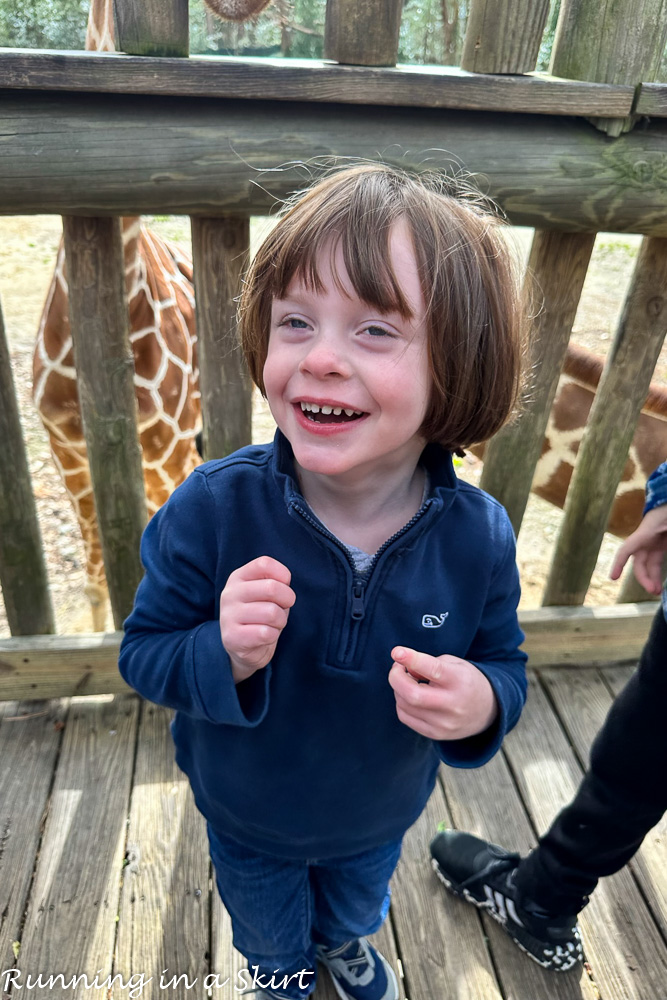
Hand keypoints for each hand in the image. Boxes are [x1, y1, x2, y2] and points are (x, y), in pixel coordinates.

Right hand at [219, 556, 295, 683]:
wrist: (243, 647)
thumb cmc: (260, 614)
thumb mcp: (266, 593)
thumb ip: (275, 582)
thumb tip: (284, 582)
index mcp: (238, 577)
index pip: (264, 564)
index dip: (283, 576)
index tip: (283, 587)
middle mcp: (229, 593)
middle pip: (272, 588)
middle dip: (287, 600)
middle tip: (283, 608)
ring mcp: (228, 615)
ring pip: (272, 613)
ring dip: (280, 621)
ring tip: (272, 624)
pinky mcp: (232, 638)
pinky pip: (266, 633)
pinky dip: (273, 636)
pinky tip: (264, 636)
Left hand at [388, 647, 497, 740]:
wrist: (487, 710)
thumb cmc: (466, 680)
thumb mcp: (454, 664)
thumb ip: (428, 663)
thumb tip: (402, 669)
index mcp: (460, 680)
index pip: (433, 669)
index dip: (412, 659)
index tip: (397, 652)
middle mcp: (452, 704)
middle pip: (412, 694)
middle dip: (396, 677)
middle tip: (398, 667)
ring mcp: (444, 723)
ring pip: (404, 705)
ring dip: (399, 688)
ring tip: (409, 680)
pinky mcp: (435, 734)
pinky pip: (405, 717)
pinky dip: (402, 702)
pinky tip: (412, 696)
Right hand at [610, 505, 666, 595]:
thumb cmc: (665, 509)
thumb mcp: (666, 520)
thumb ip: (664, 528)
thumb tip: (663, 532)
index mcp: (644, 534)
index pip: (626, 550)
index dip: (618, 563)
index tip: (613, 578)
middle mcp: (645, 541)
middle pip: (639, 563)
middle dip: (644, 579)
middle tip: (653, 591)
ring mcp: (652, 544)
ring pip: (647, 566)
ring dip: (651, 579)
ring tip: (656, 592)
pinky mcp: (660, 546)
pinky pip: (655, 563)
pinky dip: (656, 574)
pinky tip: (659, 584)